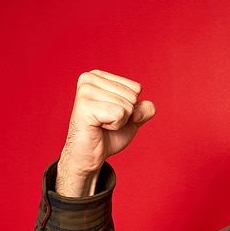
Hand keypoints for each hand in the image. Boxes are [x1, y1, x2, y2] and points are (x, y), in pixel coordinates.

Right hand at [56, 70, 155, 196]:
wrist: (91, 154)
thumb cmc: (109, 134)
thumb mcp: (134, 118)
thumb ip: (146, 109)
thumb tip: (137, 112)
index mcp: (99, 76)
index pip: (136, 88)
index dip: (131, 107)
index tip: (112, 114)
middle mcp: (89, 78)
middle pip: (132, 96)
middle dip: (125, 115)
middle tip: (106, 121)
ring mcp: (85, 91)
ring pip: (126, 105)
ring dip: (119, 121)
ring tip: (102, 124)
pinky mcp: (84, 106)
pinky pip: (119, 113)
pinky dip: (114, 125)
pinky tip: (99, 126)